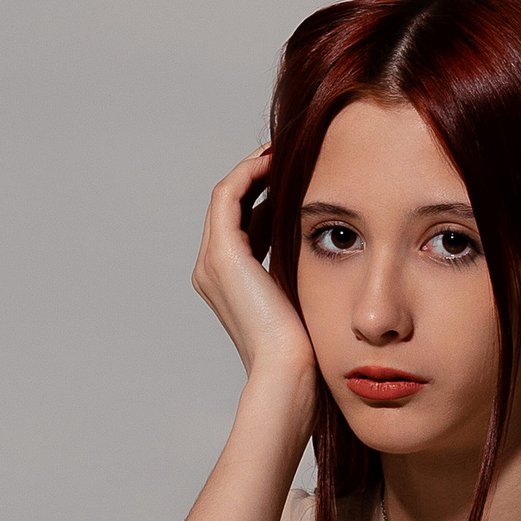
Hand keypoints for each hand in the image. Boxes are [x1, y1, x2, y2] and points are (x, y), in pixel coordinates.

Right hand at [191, 147, 316, 392]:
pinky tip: (276, 162)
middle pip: (228, 205)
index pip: (237, 221)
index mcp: (224, 281)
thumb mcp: (296, 291)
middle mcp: (209, 269)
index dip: (259, 192)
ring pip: (226, 195)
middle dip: (256, 175)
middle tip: (287, 153)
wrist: (289, 369)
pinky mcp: (223, 255)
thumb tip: (311, 233)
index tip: (289, 173)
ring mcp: (212, 262)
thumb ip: (292, 261)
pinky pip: (228, 195)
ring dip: (253, 168)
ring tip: (283, 152)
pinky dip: (249, 173)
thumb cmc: (301, 342)